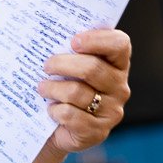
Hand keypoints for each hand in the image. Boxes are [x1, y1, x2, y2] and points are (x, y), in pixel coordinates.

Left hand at [28, 27, 131, 162]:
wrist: (56, 129)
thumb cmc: (63, 88)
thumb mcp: (69, 67)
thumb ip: (68, 49)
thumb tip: (46, 30)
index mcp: (117, 65)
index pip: (120, 44)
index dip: (97, 40)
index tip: (73, 41)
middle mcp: (120, 87)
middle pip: (92, 68)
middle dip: (63, 64)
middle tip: (47, 65)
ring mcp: (112, 111)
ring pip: (77, 92)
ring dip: (53, 88)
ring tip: (43, 88)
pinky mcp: (98, 131)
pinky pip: (71, 115)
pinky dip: (56, 111)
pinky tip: (51, 109)